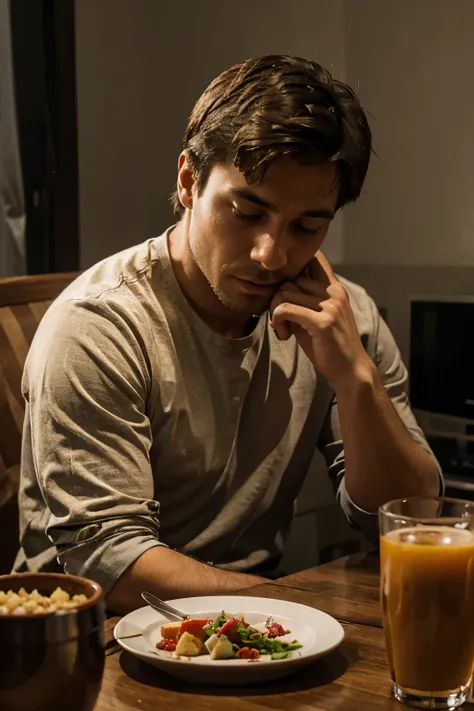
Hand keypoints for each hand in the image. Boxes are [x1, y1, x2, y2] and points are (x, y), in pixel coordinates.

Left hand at [270, 252, 372, 385]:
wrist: (350, 370)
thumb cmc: (330, 345)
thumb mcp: (318, 317)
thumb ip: (302, 300)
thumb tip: (277, 288)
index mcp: (335, 288)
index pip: (314, 259)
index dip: (293, 268)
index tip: (284, 291)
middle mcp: (334, 292)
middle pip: (290, 279)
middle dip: (278, 299)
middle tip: (280, 321)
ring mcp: (330, 306)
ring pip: (285, 293)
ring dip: (276, 313)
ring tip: (284, 330)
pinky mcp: (322, 322)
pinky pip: (286, 309)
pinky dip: (277, 321)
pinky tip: (284, 335)